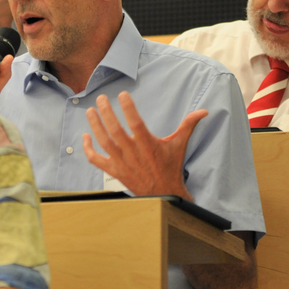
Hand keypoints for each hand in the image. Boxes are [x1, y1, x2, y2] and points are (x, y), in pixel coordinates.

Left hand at [82, 91, 207, 197]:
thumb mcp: (179, 145)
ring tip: (90, 111)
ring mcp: (122, 163)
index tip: (123, 94)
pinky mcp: (115, 171)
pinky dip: (88, 150)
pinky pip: (96, 160)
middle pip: (115, 131)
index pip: (136, 124)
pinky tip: (85, 137)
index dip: (129, 109)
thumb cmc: (170, 167)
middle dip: (107, 113)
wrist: (163, 194)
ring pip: (104, 143)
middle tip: (102, 98)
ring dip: (95, 126)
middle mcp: (133, 154)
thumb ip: (188, 125)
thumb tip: (204, 111)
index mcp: (148, 145)